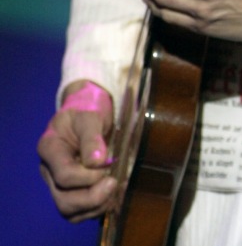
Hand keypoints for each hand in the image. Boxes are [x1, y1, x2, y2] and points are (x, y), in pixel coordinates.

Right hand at [37, 80, 115, 221]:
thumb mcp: (90, 116)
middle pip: (64, 201)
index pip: (63, 176)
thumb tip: (96, 162)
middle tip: (113, 183)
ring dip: (96, 207)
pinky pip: (80, 211)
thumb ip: (91, 137)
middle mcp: (49, 170)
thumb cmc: (86, 107)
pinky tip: (114, 195)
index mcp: (49, 148)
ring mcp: (58, 183)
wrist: (87, 108)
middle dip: (92, 198)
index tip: (107, 164)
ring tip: (115, 191)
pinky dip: (97, 209)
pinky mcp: (71, 190)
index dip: (87, 177)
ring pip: (70, 211)